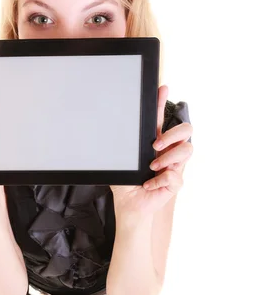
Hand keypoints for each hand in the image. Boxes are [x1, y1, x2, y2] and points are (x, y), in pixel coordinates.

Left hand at [110, 85, 192, 215]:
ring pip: (187, 150)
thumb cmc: (126, 183)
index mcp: (155, 143)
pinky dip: (158, 181)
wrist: (129, 205)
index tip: (162, 88)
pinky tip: (147, 184)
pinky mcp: (175, 183)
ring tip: (151, 167)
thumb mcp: (120, 161)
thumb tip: (106, 129)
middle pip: (186, 131)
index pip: (161, 119)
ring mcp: (174, 166)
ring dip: (167, 158)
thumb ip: (119, 147)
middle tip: (155, 145)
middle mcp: (168, 152)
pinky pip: (175, 176)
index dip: (162, 102)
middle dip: (173, 134)